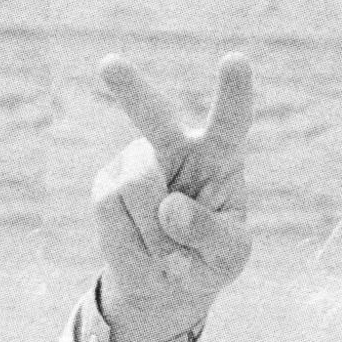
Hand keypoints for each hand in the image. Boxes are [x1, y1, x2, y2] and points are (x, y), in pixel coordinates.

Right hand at [92, 53, 253, 341]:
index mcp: (221, 155)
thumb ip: (210, 234)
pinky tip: (144, 247)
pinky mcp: (105, 184)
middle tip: (110, 65)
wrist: (167, 281)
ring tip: (170, 252)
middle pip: (155, 117)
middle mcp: (177, 147)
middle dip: (132, 91)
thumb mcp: (228, 255)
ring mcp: (137, 162)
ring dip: (157, 235)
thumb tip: (170, 208)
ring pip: (139, 189)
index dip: (234, 92)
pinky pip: (114, 212)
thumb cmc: (210, 258)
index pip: (232, 119)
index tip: (236, 60)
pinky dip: (133, 241)